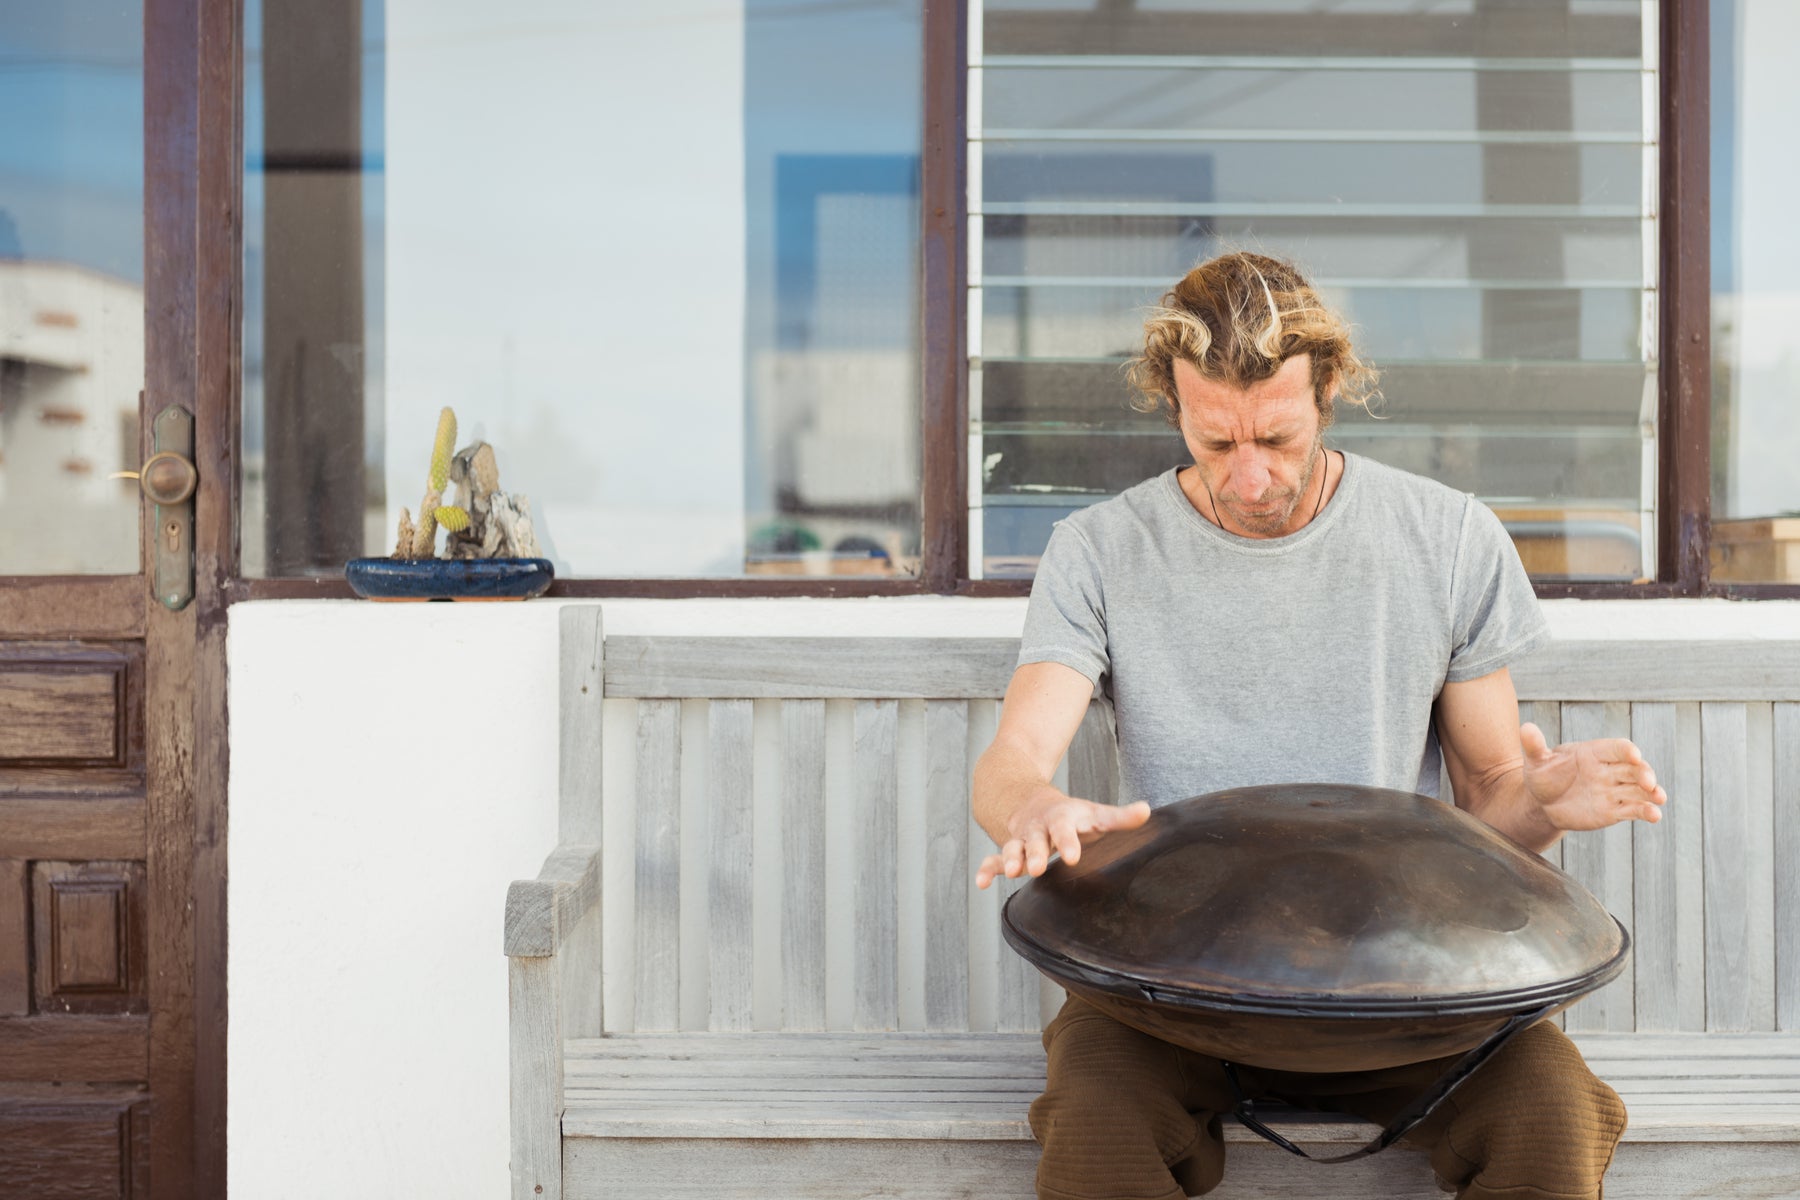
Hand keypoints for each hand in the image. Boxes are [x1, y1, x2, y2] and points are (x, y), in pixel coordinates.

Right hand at [975, 796, 1151, 888]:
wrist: (1030, 800)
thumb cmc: (1070, 814)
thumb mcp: (1094, 813)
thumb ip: (1119, 817)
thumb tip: (1147, 811)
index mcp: (1061, 818)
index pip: (1065, 828)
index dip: (1068, 841)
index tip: (1072, 856)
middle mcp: (1039, 829)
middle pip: (1036, 840)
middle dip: (1036, 854)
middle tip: (1039, 867)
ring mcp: (1022, 840)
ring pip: (1013, 848)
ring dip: (1009, 859)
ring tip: (1010, 873)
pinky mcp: (1010, 851)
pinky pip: (994, 859)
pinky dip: (987, 870)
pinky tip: (981, 883)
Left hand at [1520, 722, 1666, 831]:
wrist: (1542, 804)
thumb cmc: (1542, 776)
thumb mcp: (1535, 761)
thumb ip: (1534, 746)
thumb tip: (1525, 728)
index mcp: (1594, 752)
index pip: (1616, 748)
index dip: (1626, 751)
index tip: (1633, 755)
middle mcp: (1609, 770)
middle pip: (1634, 769)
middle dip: (1644, 773)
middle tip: (1649, 781)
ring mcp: (1614, 790)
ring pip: (1639, 789)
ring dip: (1652, 793)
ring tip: (1659, 798)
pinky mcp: (1615, 810)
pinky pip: (1634, 809)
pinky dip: (1646, 812)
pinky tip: (1654, 815)